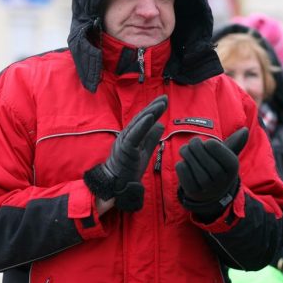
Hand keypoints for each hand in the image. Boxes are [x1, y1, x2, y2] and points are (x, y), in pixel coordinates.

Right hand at [84, 95, 166, 211]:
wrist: (117, 185)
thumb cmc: (129, 169)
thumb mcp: (145, 151)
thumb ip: (151, 138)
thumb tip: (160, 124)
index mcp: (131, 136)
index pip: (143, 120)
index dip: (153, 110)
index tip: (163, 101)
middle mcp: (126, 135)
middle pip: (141, 118)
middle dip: (153, 107)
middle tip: (165, 98)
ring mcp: (124, 141)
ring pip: (137, 124)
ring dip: (149, 112)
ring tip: (160, 104)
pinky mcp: (124, 149)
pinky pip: (133, 135)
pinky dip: (142, 125)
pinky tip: (150, 117)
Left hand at [175, 127, 248, 219]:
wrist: (211, 194)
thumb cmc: (218, 167)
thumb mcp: (227, 156)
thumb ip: (235, 142)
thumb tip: (244, 130)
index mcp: (232, 166)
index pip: (215, 147)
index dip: (209, 143)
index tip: (208, 144)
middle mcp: (221, 179)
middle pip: (201, 153)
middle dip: (194, 144)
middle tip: (193, 143)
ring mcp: (207, 186)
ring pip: (190, 161)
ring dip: (185, 151)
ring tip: (186, 150)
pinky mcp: (193, 190)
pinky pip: (182, 169)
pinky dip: (181, 163)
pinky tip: (185, 164)